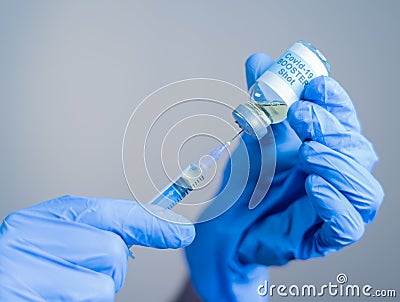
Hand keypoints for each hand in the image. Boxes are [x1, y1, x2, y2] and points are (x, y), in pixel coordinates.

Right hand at [0, 195, 194, 300]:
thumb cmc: (26, 272)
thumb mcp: (58, 243)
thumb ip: (99, 231)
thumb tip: (165, 228)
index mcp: (39, 219)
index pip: (109, 212)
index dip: (151, 221)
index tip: (182, 231)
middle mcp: (29, 238)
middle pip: (112, 250)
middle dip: (110, 268)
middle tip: (82, 274)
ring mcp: (24, 273)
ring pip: (103, 284)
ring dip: (95, 291)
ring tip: (62, 290)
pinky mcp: (24, 299)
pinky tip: (53, 299)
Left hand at [186, 53, 383, 300]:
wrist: (226, 225)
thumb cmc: (245, 180)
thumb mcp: (252, 137)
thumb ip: (260, 102)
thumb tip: (259, 59)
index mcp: (325, 147)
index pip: (344, 120)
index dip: (335, 100)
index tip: (313, 85)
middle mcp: (337, 175)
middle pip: (357, 149)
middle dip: (331, 128)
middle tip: (298, 113)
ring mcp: (334, 207)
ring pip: (364, 188)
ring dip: (338, 164)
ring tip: (306, 153)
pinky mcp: (324, 237)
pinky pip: (348, 225)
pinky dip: (336, 204)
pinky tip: (314, 187)